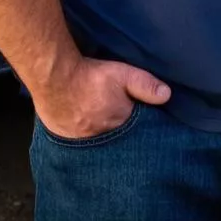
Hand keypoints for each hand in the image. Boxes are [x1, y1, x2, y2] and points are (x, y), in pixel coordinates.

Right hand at [31, 56, 171, 139]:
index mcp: (120, 125)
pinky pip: (82, 145)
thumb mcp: (122, 75)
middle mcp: (104, 139)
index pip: (137, 132)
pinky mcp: (67, 141)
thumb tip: (167, 95)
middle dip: (123, 134)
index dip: (141, 126)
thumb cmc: (89, 77)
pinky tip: (86, 128)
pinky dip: (86, 138)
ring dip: (105, 137)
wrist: (53, 79)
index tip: (143, 119)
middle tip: (120, 120)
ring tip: (103, 124)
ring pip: (101, 143)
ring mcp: (84, 143)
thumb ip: (144, 84)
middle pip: (120, 140)